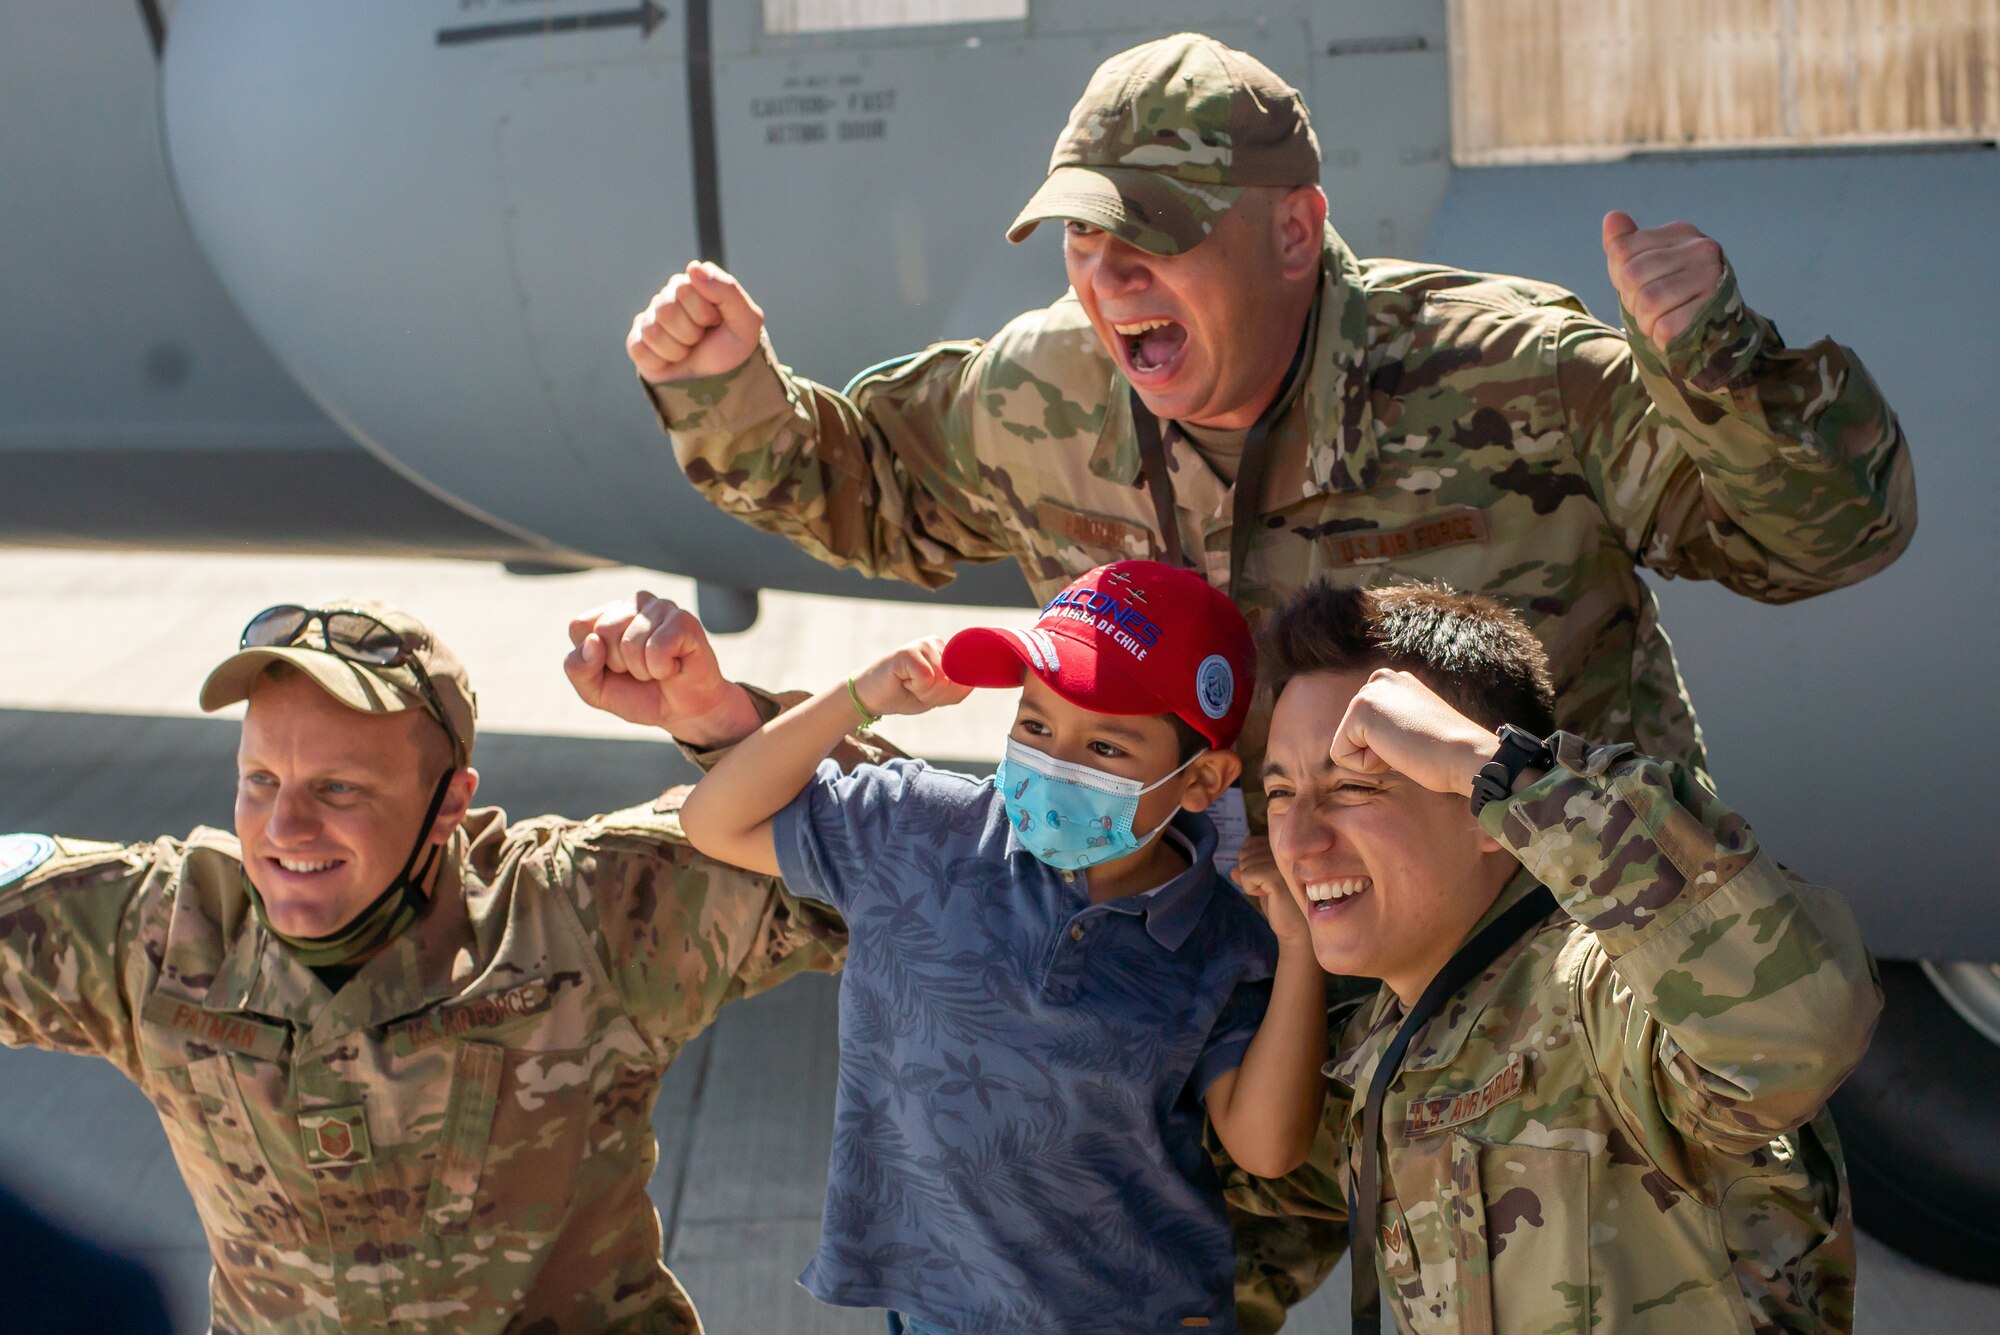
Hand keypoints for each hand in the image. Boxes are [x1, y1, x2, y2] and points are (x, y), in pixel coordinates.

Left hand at [564, 592, 755, 743]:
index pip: (579, 626)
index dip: (592, 659)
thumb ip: (578, 668)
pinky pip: (656, 648)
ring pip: (629, 642)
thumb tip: (593, 642)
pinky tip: (674, 666)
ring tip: (660, 669)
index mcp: (610, 613)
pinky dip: (662, 668)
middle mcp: (636, 603)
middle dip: (619, 664)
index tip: (615, 669)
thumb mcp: (596, 690)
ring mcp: (662, 608)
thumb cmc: (641, 695)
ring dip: (643, 670)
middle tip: (642, 671)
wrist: (684, 713)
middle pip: (603, 631)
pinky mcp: (684, 621)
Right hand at [626, 261, 765, 382]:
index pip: (685, 289)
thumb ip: (727, 289)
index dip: (704, 313)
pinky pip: (639, 349)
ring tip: (688, 350)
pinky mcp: (637, 343)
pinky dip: (660, 362)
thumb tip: (693, 267)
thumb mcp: (746, 320)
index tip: (715, 323)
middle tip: (700, 339)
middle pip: (666, 310)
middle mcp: (668, 297)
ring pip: (653, 331)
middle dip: (690, 332)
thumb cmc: (733, 349)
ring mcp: (650, 320)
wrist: (721, 384)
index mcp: (692, 285)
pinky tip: (671, 360)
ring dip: (677, 349)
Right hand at [850, 637, 970, 719]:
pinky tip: (902, 681)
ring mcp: (921, 644)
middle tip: (916, 689)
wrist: (874, 698)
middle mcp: (936, 643)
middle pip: (955, 680)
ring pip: (942, 680)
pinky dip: (916, 689)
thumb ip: (958, 689)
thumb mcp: (938, 696)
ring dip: (925, 693)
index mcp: (946, 651)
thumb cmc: (906, 695)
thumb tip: (968, 680)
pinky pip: (927, 678)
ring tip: (908, 685)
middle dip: (937, 695)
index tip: (930, 692)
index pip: (966, 677)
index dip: (949, 694)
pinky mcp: (907, 652)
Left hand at [1231, 835, 1311, 951]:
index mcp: (1283, 847)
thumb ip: (1247, 873)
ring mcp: (1282, 861)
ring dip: (1251, 883)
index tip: (1266, 880)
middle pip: (1245, 853)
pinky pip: (1246, 875)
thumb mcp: (1261, 885)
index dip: (1250, 863)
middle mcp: (1285, 849)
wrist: (1297, 929)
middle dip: (1249, 873)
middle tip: (1269, 888)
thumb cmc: (1281, 905)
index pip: (1249, 843)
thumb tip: (1232, 870)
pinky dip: (1250, 888)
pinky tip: (1269, 895)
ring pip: (1244, 864)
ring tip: (1271, 892)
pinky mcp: (1276, 876)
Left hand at [1329, 669, 1498, 797]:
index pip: (1365, 728)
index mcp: (1395, 682)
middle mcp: (1380, 679)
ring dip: (1372, 758)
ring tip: (1406, 747)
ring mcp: (1370, 691)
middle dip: (1376, 751)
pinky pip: (1340, 754)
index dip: (1387, 747)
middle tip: (1412, 745)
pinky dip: (1366, 764)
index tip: (1417, 741)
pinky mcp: (1361, 709)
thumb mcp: (1415, 727)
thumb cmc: (1446, 753)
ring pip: (1345, 744)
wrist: (1464, 756)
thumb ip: (1392, 724)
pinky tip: (1396, 751)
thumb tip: (1374, 738)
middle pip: (1352, 734)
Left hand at [1603, 211, 1726, 346]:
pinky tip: (1675, 331)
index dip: (1619, 277)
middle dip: (1632, 301)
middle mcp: (1702, 250)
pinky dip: (1661, 337)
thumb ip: (1624, 245)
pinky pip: (1666, 328)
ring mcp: (1712, 278)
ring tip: (1662, 320)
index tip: (1639, 286)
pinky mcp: (1714, 311)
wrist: (1715, 330)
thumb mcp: (1644, 267)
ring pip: (1648, 302)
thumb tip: (1612, 217)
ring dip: (1646, 321)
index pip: (1622, 250)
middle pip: (1632, 276)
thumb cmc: (1672, 295)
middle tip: (1650, 308)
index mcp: (1681, 233)